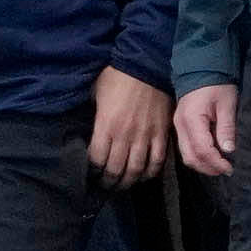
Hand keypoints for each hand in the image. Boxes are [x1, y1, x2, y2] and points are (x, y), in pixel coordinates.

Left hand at [88, 67, 169, 186]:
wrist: (146, 65)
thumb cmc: (116, 77)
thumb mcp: (95, 94)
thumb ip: (94, 116)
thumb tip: (88, 130)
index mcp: (106, 125)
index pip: (96, 159)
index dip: (92, 171)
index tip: (89, 175)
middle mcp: (125, 135)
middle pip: (115, 169)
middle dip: (108, 181)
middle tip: (104, 186)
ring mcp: (145, 136)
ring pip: (136, 169)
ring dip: (127, 182)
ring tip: (121, 186)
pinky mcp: (162, 133)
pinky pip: (157, 161)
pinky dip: (150, 173)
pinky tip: (143, 176)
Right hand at [174, 82, 240, 177]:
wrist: (200, 69)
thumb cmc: (217, 84)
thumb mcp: (227, 104)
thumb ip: (226, 127)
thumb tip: (228, 151)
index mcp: (192, 119)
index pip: (202, 150)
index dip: (216, 163)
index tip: (230, 168)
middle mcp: (180, 126)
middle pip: (190, 157)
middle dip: (208, 168)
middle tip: (225, 170)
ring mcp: (177, 126)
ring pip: (186, 155)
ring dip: (202, 164)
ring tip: (219, 166)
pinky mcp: (179, 126)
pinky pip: (185, 147)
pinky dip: (197, 156)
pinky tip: (210, 156)